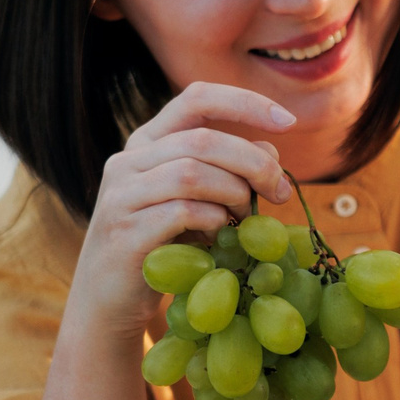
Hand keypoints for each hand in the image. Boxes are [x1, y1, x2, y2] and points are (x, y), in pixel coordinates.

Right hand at [68, 81, 297, 336]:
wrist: (110, 302)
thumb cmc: (165, 246)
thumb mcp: (201, 203)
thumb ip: (232, 173)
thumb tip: (272, 153)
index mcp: (148, 142)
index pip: (197, 98)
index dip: (246, 104)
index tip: (290, 122)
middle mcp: (128, 160)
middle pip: (204, 140)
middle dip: (253, 163)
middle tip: (279, 192)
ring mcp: (121, 194)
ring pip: (191, 173)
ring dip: (233, 195)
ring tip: (243, 221)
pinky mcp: (124, 230)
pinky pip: (182, 213)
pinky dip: (213, 223)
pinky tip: (218, 240)